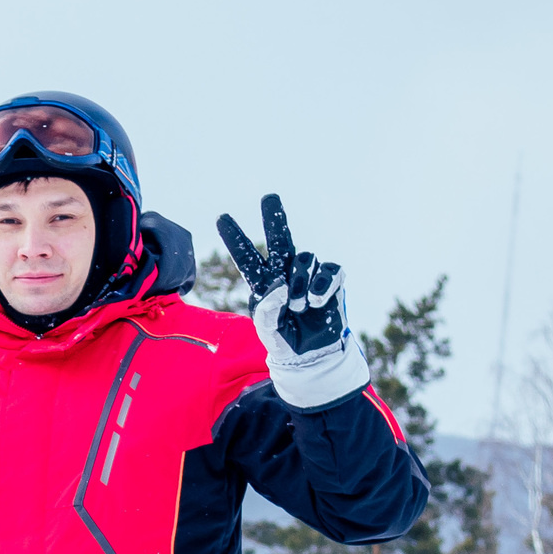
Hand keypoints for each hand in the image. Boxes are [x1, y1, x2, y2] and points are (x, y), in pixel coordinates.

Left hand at [216, 192, 369, 408]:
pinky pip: (329, 270)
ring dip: (301, 283)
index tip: (222, 218)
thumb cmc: (285, 342)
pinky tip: (316, 302)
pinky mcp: (331, 281)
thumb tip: (280, 285)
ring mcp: (309, 275)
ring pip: (305, 259)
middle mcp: (285, 274)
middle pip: (280, 238)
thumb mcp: (268, 330)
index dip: (236, 238)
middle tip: (268, 197)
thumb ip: (267, 309)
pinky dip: (322, 285)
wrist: (312, 356)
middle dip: (275, 217)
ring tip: (299, 306)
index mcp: (263, 284)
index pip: (247, 257)